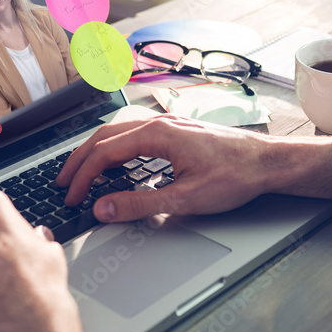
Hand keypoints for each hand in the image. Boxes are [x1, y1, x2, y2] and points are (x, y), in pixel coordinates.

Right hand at [57, 114, 272, 222]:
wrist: (268, 162)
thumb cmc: (236, 174)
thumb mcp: (185, 198)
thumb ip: (140, 204)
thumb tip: (104, 208)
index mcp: (157, 134)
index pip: (104, 153)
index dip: (83, 177)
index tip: (72, 197)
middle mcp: (159, 123)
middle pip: (105, 137)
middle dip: (79, 161)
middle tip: (63, 184)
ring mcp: (168, 125)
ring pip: (118, 133)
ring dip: (95, 153)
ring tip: (81, 173)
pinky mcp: (176, 132)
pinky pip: (134, 135)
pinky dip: (114, 150)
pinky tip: (115, 164)